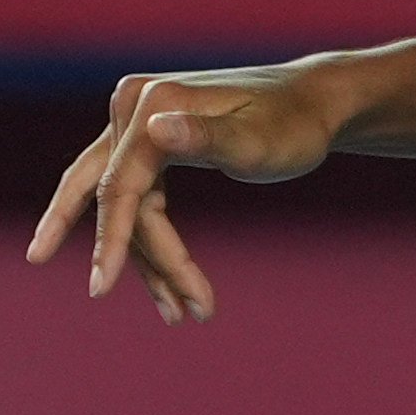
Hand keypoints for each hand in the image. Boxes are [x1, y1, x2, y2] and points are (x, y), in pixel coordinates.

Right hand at [25, 67, 337, 322]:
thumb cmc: (295, 124)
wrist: (314, 103)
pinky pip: (138, 198)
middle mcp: (134, 107)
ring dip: (149, 260)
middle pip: (114, 197)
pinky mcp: (146, 142)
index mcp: (154, 103)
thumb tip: (155, 129)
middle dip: (132, 257)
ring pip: (126, 205)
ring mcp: (136, 124)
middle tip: (153, 308)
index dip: (112, 239)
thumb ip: (209, 140)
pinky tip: (170, 284)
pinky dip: (152, 241)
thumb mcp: (258, 141)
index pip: (121, 184)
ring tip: (184, 311)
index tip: (101, 289)